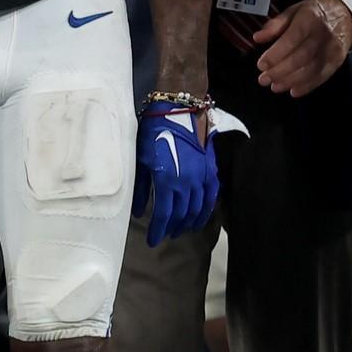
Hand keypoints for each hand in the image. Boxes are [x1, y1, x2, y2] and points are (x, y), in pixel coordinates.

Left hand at [137, 110, 219, 245]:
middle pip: (181, 214)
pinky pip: (211, 195)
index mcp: (167, 181)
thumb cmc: (154, 132)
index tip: (152, 241)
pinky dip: (207, 209)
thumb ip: (142, 187)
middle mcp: (186, 183)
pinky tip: (201, 217)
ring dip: (189, 222)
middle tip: (166, 234)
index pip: (164, 215)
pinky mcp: (211, 169)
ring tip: (182, 229)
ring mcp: (201, 176)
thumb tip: (140, 211)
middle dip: (173, 227)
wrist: (179, 110)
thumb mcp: (142, 159)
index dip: (158, 230)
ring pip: (198, 208)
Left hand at [251, 0, 351, 96]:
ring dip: (291, 81)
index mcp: (309, 19)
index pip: (292, 39)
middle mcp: (323, 34)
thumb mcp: (293, 11)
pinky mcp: (337, 60)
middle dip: (280, 71)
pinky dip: (307, 86)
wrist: (346, 13)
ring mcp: (332, 49)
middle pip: (301, 57)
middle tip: (264, 79)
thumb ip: (275, 25)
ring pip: (311, 69)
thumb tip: (257, 38)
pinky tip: (293, 90)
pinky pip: (322, 76)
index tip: (261, 64)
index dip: (276, 54)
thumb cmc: (315, 12)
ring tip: (275, 86)